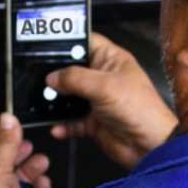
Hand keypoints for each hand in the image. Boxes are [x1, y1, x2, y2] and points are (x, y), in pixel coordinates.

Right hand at [46, 33, 177, 170]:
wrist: (150, 146)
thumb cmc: (140, 110)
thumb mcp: (104, 86)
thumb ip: (75, 78)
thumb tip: (52, 76)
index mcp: (112, 60)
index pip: (86, 41)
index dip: (68, 41)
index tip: (46, 45)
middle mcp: (103, 78)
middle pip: (72, 70)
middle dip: (56, 74)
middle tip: (38, 76)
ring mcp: (97, 101)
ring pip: (69, 97)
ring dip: (56, 101)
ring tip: (42, 102)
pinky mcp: (93, 122)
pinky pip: (71, 121)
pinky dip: (63, 125)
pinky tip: (57, 127)